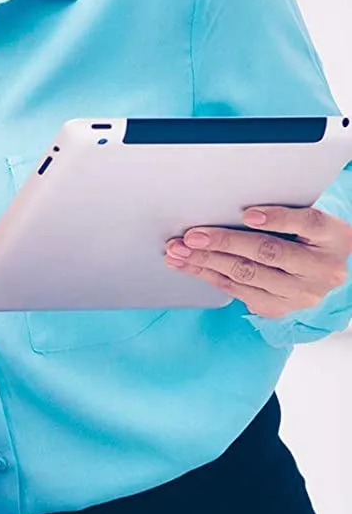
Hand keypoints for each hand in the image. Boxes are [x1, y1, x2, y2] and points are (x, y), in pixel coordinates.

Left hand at [165, 204, 351, 318]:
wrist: (326, 273)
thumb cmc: (308, 238)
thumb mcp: (308, 222)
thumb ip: (283, 212)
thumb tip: (231, 205)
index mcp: (334, 238)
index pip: (308, 223)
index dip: (278, 218)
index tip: (248, 214)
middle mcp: (322, 269)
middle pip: (269, 252)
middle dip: (224, 243)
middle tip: (191, 236)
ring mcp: (301, 293)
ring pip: (247, 275)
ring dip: (206, 262)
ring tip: (178, 251)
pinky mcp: (279, 308)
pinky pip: (238, 291)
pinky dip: (208, 276)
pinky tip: (188, 266)